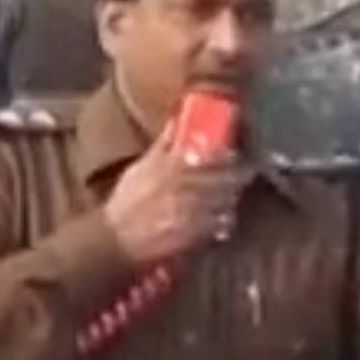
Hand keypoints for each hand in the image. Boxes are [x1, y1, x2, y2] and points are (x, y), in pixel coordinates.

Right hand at [102, 120, 252, 265]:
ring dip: (231, 198)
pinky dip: (224, 220)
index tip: (233, 154)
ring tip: (229, 197)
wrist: (117, 238)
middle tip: (242, 175)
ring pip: (229, 200)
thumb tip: (176, 121)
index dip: (229, 155)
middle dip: (239, 176)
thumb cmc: (127, 202)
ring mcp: (196, 210)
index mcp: (174, 166)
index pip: (214, 155)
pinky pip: (223, 223)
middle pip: (228, 178)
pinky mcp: (198, 232)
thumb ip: (161, 146)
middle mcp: (189, 186)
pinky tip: (219, 219)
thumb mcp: (141, 168)